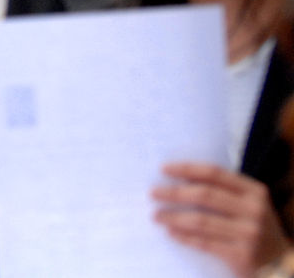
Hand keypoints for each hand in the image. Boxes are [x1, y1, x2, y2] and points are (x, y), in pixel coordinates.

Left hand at [153, 162, 289, 275]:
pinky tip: (171, 232)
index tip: (163, 169)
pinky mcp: (242, 255)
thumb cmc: (257, 230)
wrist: (281, 265)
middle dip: (174, 193)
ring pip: (200, 220)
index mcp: (254, 191)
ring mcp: (249, 233)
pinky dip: (184, 236)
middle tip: (153, 193)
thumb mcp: (250, 206)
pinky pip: (204, 242)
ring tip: (156, 215)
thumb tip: (181, 180)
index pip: (214, 174)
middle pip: (204, 195)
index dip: (187, 169)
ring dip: (173, 217)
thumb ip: (225, 193)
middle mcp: (254, 209)